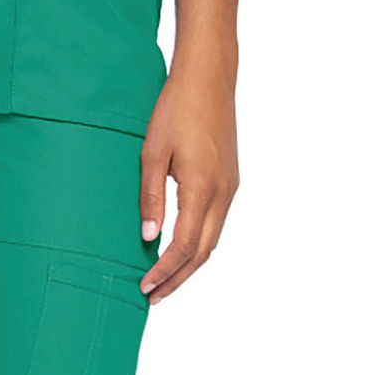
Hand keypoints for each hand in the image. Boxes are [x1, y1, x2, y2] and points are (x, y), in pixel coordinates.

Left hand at [137, 63, 237, 299]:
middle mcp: (223, 193)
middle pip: (202, 252)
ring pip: (212, 240)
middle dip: (178, 279)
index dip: (164, 272)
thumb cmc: (176, 109)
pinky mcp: (230, 180)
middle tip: (152, 296)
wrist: (209, 78)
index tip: (143, 287)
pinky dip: (199, 243)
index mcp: (202, 188)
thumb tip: (149, 238)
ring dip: (189, 264)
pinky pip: (216, 223)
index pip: (184, 246)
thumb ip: (150, 197)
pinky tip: (181, 247)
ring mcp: (230, 187)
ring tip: (164, 279)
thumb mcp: (152, 152)